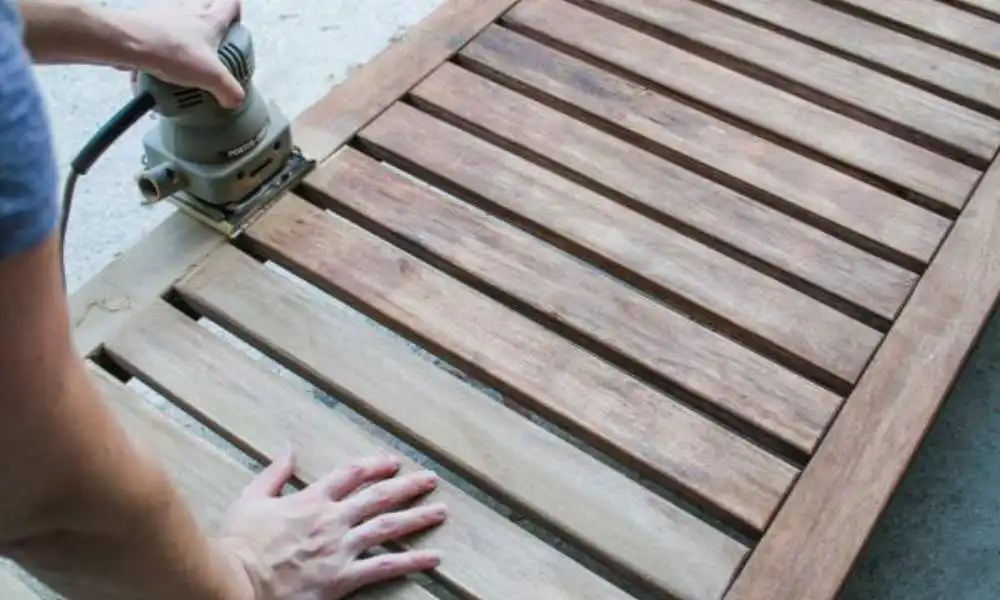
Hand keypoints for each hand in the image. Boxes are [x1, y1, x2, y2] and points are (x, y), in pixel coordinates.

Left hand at [127, 0, 245, 107]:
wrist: (128, 43)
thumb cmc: (169, 51)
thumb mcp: (210, 76)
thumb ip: (228, 89)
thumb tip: (235, 100)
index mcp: (209, 20)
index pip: (231, 4)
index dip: (237, 13)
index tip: (237, 27)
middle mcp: (189, 11)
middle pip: (207, 4)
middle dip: (213, 19)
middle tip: (216, 41)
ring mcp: (167, 15)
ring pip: (183, 15)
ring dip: (188, 30)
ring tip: (189, 55)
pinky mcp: (147, 24)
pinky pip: (160, 30)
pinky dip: (164, 44)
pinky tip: (164, 64)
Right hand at [215, 449, 446, 599]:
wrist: (235, 582)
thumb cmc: (239, 544)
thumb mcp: (251, 499)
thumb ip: (274, 474)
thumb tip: (287, 449)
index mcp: (311, 500)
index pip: (350, 475)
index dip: (374, 466)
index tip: (393, 462)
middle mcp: (331, 519)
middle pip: (378, 496)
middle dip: (407, 485)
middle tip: (430, 480)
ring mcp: (339, 548)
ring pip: (387, 527)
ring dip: (417, 517)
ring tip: (440, 511)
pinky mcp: (342, 577)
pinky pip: (384, 566)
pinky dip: (411, 561)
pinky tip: (432, 557)